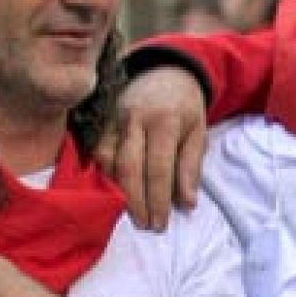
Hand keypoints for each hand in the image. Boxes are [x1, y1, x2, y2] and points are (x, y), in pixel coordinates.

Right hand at [97, 67, 208, 230]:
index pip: (159, 167)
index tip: (160, 223)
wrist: (164, 72)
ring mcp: (114, 119)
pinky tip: (112, 192)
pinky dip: (103, 174)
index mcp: (164, 121)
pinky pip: (97, 151)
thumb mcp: (198, 131)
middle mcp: (135, 119)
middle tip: (145, 225)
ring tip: (129, 214)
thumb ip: (192, 167)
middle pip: (130, 167)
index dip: (159, 199)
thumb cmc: (184, 107)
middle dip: (137, 201)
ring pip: (109, 160)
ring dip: (118, 191)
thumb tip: (187, 203)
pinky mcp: (102, 121)